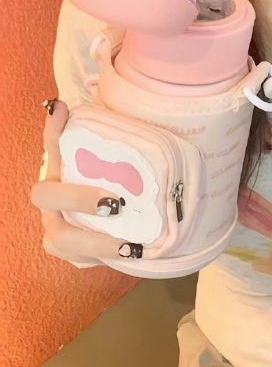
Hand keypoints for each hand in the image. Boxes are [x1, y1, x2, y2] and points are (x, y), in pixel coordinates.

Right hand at [31, 99, 130, 265]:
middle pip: (45, 194)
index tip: (61, 108)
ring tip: (129, 244)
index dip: (53, 129)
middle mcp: (53, 197)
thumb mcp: (122, 163)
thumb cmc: (119, 186)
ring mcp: (56, 225)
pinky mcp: (70, 252)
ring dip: (95, 242)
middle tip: (114, 204)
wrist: (121, 223)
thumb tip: (91, 107)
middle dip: (77, 198)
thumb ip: (116, 138)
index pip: (53, 144)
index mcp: (62, 169)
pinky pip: (79, 258)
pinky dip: (104, 257)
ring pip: (61, 237)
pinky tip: (131, 252)